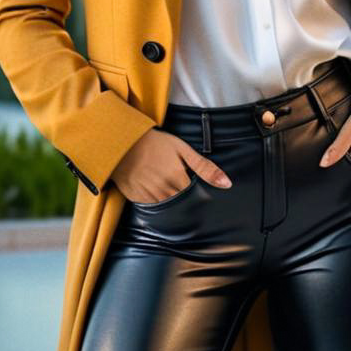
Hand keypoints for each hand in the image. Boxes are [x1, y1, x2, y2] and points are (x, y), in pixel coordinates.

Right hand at [111, 127, 232, 203]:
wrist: (123, 142)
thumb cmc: (155, 143)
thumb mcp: (182, 149)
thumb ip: (204, 167)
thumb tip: (227, 184)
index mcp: (178, 179)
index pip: (194, 196)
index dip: (195, 190)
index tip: (191, 182)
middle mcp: (164, 192)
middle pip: (182, 203)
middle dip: (183, 197)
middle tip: (176, 181)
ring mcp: (150, 198)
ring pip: (167, 208)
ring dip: (170, 199)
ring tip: (165, 183)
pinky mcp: (137, 200)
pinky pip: (152, 208)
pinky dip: (155, 201)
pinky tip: (153, 188)